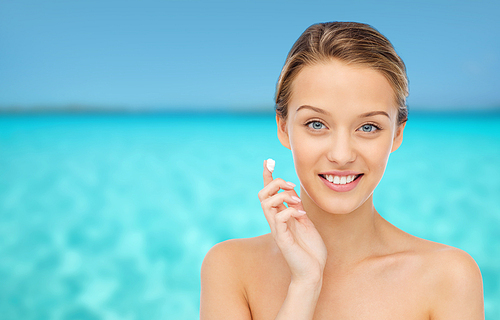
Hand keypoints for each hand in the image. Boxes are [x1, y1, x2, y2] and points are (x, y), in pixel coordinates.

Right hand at [258, 160, 326, 283]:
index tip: (268, 161)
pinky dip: (290, 211)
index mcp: (281, 215)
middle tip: (291, 185)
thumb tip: (290, 191)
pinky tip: (302, 215)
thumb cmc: (310, 249)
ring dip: (282, 196)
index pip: (269, 192)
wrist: (313, 272)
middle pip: (262, 194)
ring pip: (266, 203)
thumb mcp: (305, 221)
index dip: (267, 176)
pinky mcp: (282, 239)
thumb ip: (296, 207)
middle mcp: (275, 220)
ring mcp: (277, 229)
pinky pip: (279, 218)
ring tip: (297, 201)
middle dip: (275, 183)